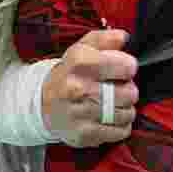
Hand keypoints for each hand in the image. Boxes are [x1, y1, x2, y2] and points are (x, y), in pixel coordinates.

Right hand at [42, 29, 138, 147]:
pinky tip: (110, 117)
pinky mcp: (84, 134)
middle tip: (117, 88)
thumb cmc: (69, 73)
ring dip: (126, 108)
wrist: (42, 103)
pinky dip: (121, 125)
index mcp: (80, 62)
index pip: (126, 66)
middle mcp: (78, 88)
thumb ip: (105, 39)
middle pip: (130, 92)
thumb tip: (124, 37)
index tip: (124, 69)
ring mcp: (81, 113)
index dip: (128, 67)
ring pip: (128, 113)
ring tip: (113, 103)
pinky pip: (121, 131)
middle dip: (128, 89)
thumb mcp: (82, 48)